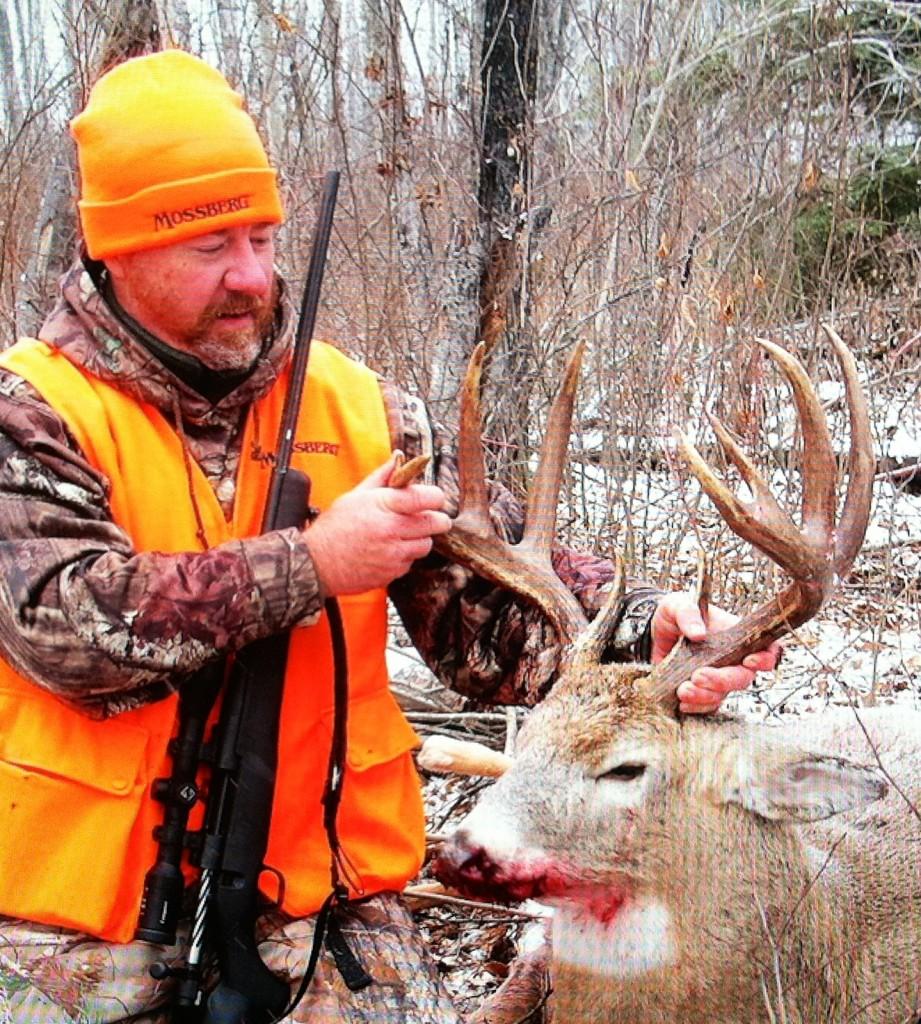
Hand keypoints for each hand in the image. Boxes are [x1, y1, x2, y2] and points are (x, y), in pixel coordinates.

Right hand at [303, 454, 451, 596]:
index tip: (435, 498)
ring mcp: (393, 553)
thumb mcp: (355, 496)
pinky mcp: (392, 572)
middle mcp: (392, 529)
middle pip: (435, 523)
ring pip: (426, 544)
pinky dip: (406, 556)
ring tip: (403, 534)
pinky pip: (411, 562)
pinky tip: (390, 549)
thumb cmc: (333, 529)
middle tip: (430, 517)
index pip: (426, 497)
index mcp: (384, 505)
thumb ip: (381, 477)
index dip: (436, 497)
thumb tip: (398, 459)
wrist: (316, 563)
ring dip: (420, 538)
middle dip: (437, 518)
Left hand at [650, 593, 780, 713]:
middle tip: (698, 676)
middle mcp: (731, 659)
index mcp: (733, 635)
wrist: (654, 637)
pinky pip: (708, 706)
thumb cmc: (671, 617)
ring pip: (724, 694)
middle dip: (723, 680)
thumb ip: (687, 613)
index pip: (765, 648)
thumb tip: (698, 633)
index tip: (749, 660)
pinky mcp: (704, 692)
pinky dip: (697, 707)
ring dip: (705, 696)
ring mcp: (718, 677)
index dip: (765, 658)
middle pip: (743, 677)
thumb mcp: (675, 606)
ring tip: (683, 689)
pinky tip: (682, 701)